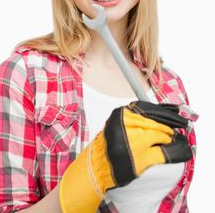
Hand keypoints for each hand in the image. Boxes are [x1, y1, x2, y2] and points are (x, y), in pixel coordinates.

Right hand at [59, 101, 191, 212]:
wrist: (96, 166)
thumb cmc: (108, 145)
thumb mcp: (118, 124)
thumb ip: (136, 117)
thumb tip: (161, 115)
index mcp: (122, 114)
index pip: (149, 109)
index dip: (166, 112)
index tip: (176, 115)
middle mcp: (127, 125)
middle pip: (156, 122)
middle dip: (168, 126)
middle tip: (175, 130)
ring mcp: (134, 142)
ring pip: (161, 135)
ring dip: (170, 138)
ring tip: (174, 139)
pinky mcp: (141, 159)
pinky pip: (165, 152)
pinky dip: (175, 151)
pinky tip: (180, 150)